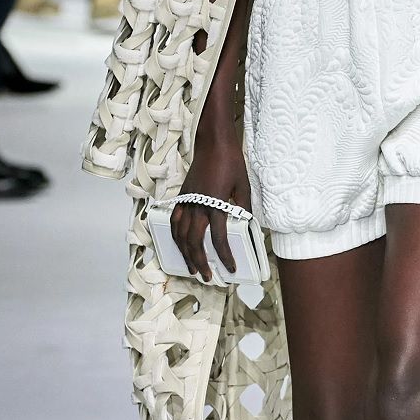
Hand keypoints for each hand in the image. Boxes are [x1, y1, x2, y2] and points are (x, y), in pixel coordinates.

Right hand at [169, 134, 251, 282]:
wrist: (213, 143)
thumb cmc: (231, 163)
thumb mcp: (244, 187)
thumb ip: (242, 208)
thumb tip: (245, 226)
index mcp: (216, 204)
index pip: (219, 239)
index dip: (225, 256)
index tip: (230, 268)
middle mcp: (198, 205)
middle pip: (195, 241)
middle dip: (200, 262)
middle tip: (207, 276)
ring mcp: (187, 201)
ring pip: (180, 235)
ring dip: (185, 254)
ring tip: (192, 268)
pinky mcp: (182, 196)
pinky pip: (174, 221)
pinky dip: (175, 236)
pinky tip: (180, 245)